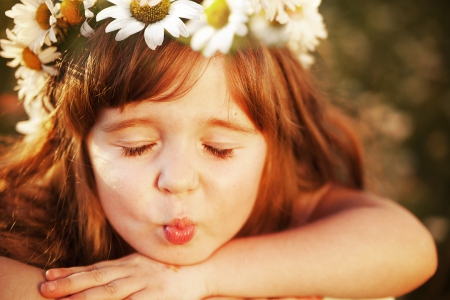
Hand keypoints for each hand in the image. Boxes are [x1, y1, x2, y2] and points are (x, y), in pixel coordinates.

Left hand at [40, 253, 208, 299]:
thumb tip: (101, 276)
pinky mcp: (158, 298)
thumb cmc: (170, 269)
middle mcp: (134, 271)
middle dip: (70, 285)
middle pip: (97, 279)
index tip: (49, 275)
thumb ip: (124, 270)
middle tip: (45, 289)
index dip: (71, 272)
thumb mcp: (145, 265)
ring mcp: (146, 285)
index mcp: (130, 264)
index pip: (95, 268)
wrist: (202, 269)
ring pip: (112, 293)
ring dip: (87, 298)